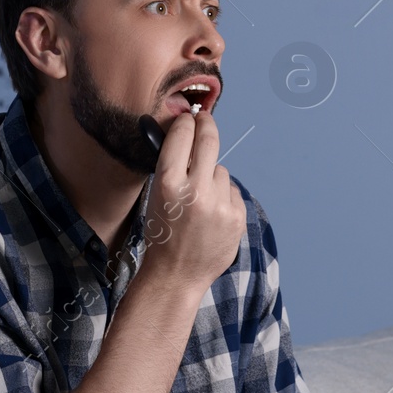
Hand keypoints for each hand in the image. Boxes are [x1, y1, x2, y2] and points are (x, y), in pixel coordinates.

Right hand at [138, 106, 245, 291]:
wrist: (176, 275)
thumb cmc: (163, 235)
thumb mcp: (157, 197)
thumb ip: (173, 168)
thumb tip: (188, 138)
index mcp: (168, 183)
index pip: (182, 136)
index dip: (187, 122)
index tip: (189, 118)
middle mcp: (195, 190)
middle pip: (209, 141)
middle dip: (207, 125)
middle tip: (206, 119)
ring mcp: (219, 204)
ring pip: (221, 170)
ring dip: (213, 177)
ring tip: (201, 202)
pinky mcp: (236, 216)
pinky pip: (232, 191)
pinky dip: (224, 198)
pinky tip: (212, 216)